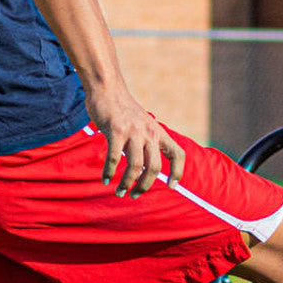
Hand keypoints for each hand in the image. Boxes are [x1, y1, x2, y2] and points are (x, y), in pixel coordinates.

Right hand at [84, 82, 185, 197]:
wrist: (107, 88)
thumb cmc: (123, 110)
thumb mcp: (143, 123)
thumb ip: (147, 141)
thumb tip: (145, 166)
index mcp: (159, 132)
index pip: (178, 154)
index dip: (178, 172)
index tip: (171, 186)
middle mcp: (150, 132)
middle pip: (155, 167)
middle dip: (145, 186)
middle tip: (134, 195)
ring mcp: (133, 131)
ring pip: (136, 167)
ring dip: (127, 184)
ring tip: (119, 192)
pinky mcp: (116, 131)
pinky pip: (114, 158)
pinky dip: (109, 172)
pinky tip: (104, 179)